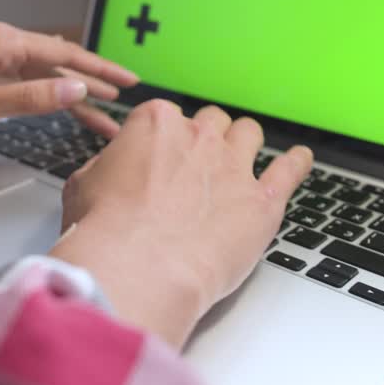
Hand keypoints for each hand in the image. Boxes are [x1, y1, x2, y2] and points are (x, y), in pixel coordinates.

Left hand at [0, 22, 138, 144]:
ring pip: (45, 75)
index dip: (99, 70)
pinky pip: (27, 82)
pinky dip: (49, 95)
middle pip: (59, 63)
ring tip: (102, 118)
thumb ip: (32, 98)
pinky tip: (64, 107)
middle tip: (125, 101)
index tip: (128, 82)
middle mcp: (1, 43)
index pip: (64, 54)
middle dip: (93, 83)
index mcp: (2, 42)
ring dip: (73, 95)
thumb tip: (76, 89)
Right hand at [49, 100, 311, 348]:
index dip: (164, 140)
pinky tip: (300, 159)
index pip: (165, 117)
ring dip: (245, 142)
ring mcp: (234, 167)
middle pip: (211, 122)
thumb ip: (105, 169)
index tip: (161, 157)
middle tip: (200, 162)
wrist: (139, 267)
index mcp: (155, 125)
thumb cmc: (106, 231)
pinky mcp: (262, 201)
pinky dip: (298, 162)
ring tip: (243, 156)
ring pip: (249, 134)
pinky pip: (290, 169)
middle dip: (206, 138)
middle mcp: (198, 138)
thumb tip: (111, 171)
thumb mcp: (83, 188)